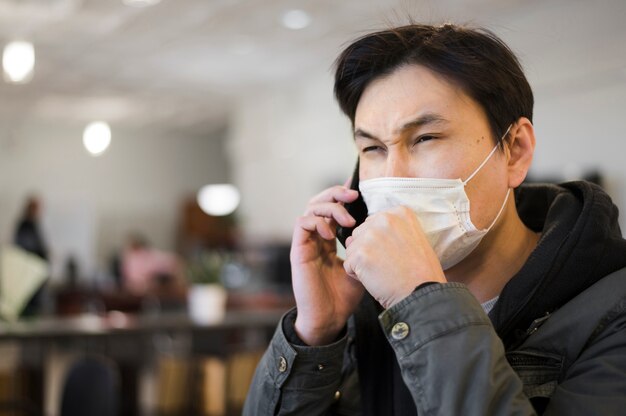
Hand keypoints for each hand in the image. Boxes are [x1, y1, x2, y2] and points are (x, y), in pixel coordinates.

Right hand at [291, 184, 365, 345]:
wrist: (329, 319)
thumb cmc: (344, 297)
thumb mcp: (362, 267)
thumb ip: (366, 249)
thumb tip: (385, 229)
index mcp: (329, 240)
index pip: (334, 209)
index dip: (344, 195)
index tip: (360, 188)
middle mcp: (316, 238)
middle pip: (320, 202)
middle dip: (336, 193)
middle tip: (354, 194)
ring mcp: (306, 243)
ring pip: (310, 208)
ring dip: (330, 207)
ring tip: (348, 219)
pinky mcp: (298, 251)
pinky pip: (302, 224)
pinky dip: (317, 222)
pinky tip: (331, 233)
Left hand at [343, 206, 445, 308]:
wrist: (422, 293)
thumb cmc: (420, 272)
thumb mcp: (414, 238)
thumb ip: (390, 230)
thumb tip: (358, 234)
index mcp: (399, 213)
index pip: (373, 223)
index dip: (379, 242)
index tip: (395, 253)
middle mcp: (384, 218)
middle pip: (359, 234)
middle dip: (367, 251)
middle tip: (388, 264)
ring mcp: (371, 235)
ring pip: (352, 249)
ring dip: (361, 263)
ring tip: (382, 272)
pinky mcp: (361, 254)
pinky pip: (348, 264)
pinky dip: (357, 276)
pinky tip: (375, 279)